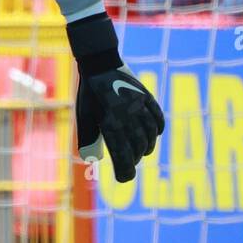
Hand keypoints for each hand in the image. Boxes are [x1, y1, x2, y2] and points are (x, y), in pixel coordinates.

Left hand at [68, 13, 164, 182]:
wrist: (100, 62)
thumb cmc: (89, 93)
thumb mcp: (85, 116)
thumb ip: (89, 137)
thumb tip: (91, 160)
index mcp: (110, 122)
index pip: (122, 154)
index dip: (125, 170)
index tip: (124, 180)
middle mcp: (128, 116)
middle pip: (138, 146)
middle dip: (134, 159)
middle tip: (129, 165)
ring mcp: (140, 106)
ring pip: (150, 134)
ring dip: (147, 146)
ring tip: (141, 152)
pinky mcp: (148, 97)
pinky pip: (158, 118)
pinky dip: (157, 130)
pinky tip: (154, 136)